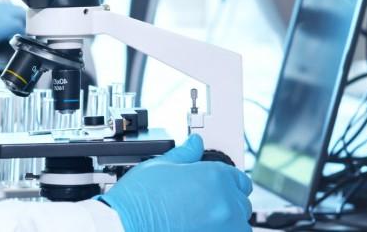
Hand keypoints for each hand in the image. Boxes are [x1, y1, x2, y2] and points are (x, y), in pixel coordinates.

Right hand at [98, 134, 252, 231]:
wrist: (125, 226)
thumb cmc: (139, 198)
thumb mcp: (161, 165)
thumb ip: (185, 154)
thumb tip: (195, 143)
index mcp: (215, 177)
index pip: (240, 179)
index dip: (228, 182)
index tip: (219, 187)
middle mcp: (225, 203)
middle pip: (241, 204)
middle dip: (227, 202)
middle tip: (203, 204)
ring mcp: (223, 228)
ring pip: (239, 226)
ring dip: (227, 223)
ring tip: (202, 219)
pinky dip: (218, 231)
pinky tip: (198, 227)